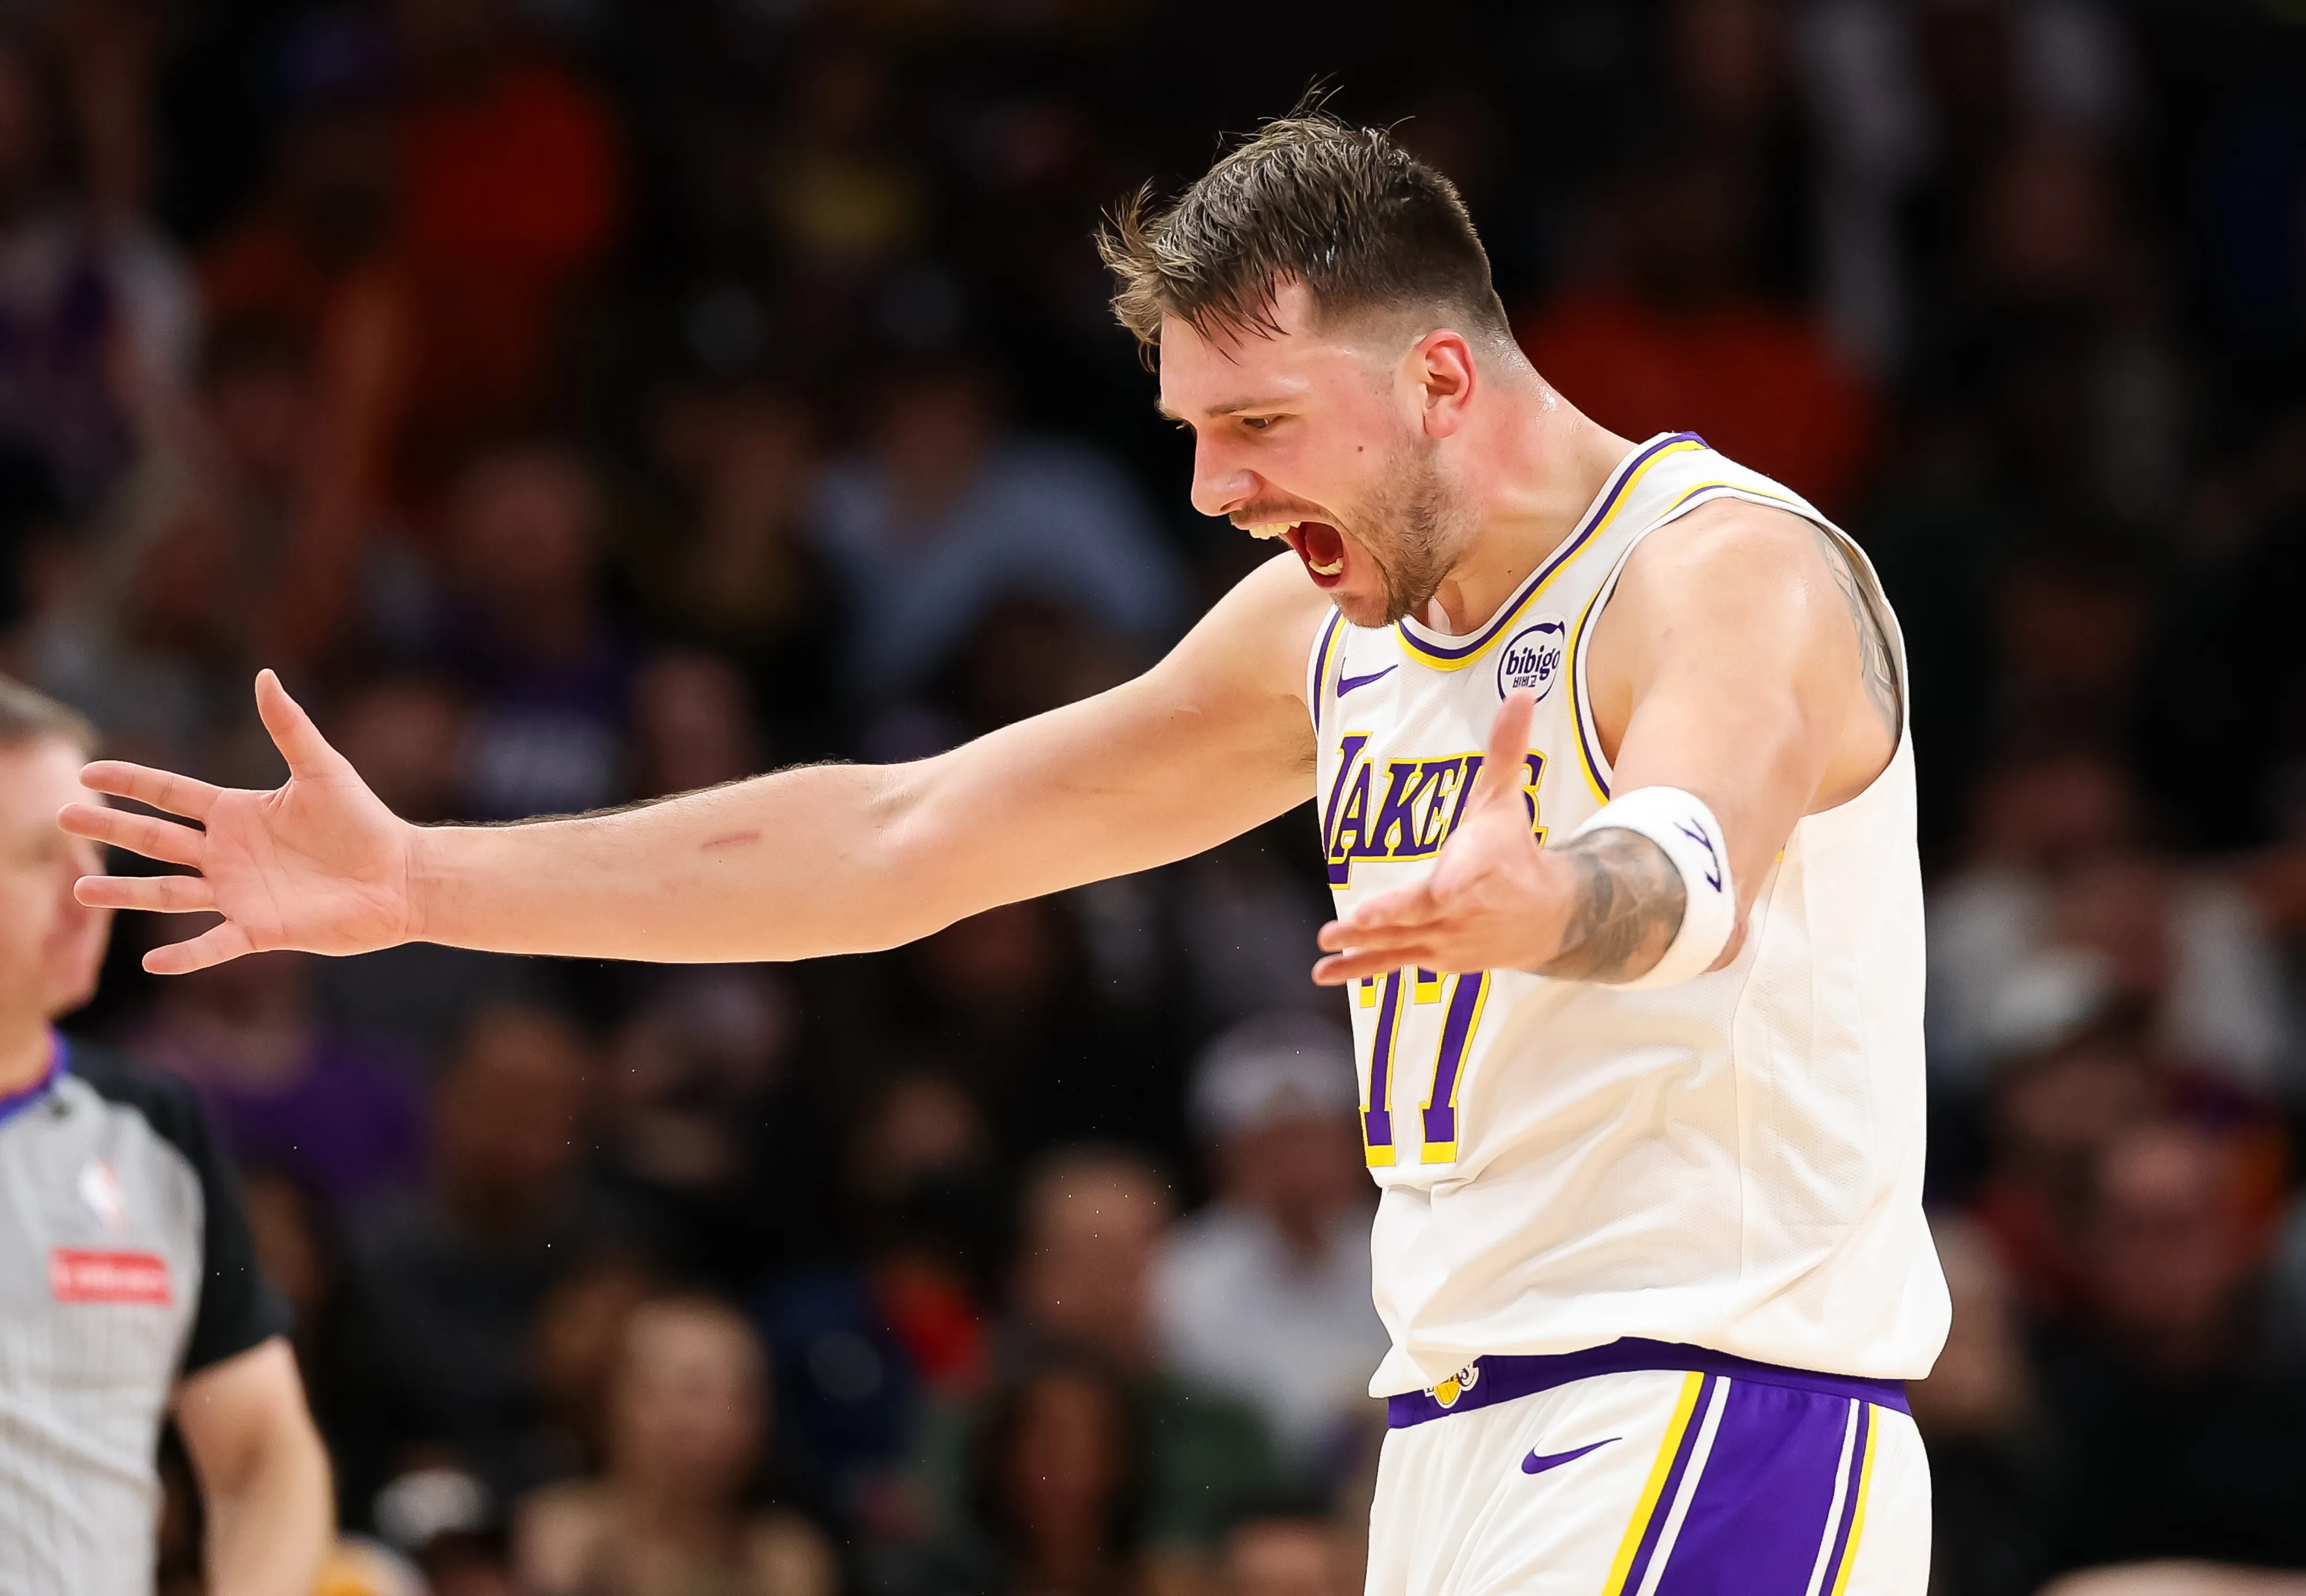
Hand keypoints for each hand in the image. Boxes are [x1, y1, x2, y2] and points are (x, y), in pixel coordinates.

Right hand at [60, 671, 417, 973]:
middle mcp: (227, 853)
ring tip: (82, 890)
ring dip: (127, 893)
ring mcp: (238, 892)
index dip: (131, 783)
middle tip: (61, 818)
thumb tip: (266, 675)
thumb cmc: (365, 822)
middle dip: (110, 830)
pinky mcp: (260, 929)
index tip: (88, 772)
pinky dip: (185, 954)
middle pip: (155, 841)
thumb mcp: (323, 769)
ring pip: (169, 893)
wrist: (400, 876)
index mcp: (236, 813)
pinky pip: (213, 943)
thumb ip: (289, 727)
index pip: (170, 795)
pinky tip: (152, 961)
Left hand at [1312, 689, 1564, 983]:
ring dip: (1366, 944)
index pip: (1470, 869)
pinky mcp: (1437, 958)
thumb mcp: (1507, 800)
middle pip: (1427, 911)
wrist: (1552, 919)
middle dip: (1394, 914)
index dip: (1457, 879)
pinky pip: (1395, 965)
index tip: (1444, 889)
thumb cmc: (1515, 852)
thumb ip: (1505, 750)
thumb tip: (1521, 691)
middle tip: (1360, 918)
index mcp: (1482, 861)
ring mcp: (1451, 938)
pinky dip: (1361, 970)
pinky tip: (1324, 972)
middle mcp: (1467, 905)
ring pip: (1405, 942)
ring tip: (1329, 941)